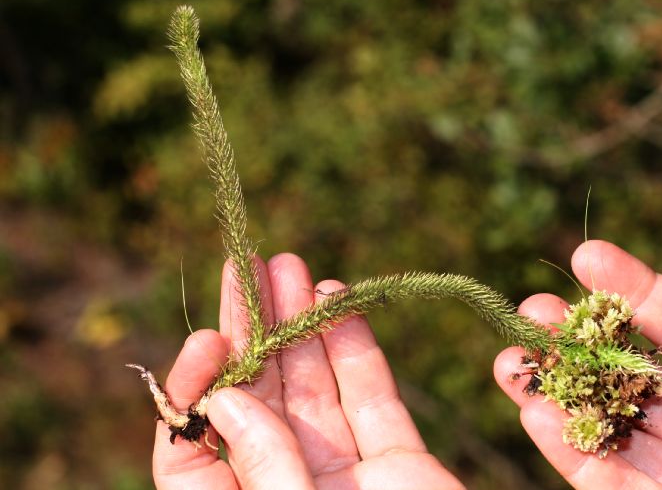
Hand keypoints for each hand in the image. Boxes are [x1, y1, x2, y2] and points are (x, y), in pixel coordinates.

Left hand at [151, 253, 462, 489]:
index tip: (214, 337)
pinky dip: (356, 349)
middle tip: (249, 264)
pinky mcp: (397, 464)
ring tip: (291, 267)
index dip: (197, 385)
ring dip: (304, 325)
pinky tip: (338, 303)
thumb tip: (225, 398)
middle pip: (255, 400)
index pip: (194, 447)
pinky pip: (373, 398)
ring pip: (315, 388)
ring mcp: (342, 476)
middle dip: (255, 329)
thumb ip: (263, 468)